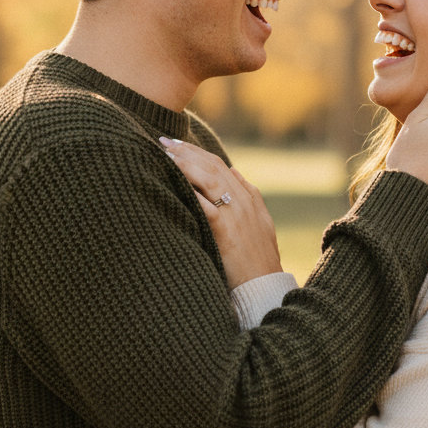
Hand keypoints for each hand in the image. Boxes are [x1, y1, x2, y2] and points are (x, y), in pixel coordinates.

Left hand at [161, 138, 282, 289]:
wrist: (264, 285)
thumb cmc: (258, 259)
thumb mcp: (260, 221)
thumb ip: (248, 194)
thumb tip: (234, 171)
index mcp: (249, 197)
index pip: (220, 165)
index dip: (197, 152)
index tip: (177, 144)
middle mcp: (243, 201)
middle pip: (212, 166)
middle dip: (186, 151)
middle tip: (163, 141)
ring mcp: (236, 214)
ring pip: (208, 179)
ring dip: (185, 164)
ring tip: (164, 155)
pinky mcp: (225, 231)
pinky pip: (205, 205)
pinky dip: (189, 190)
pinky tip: (173, 182)